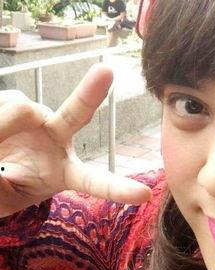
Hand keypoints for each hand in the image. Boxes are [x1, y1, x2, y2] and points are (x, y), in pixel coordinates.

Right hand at [0, 64, 152, 217]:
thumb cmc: (0, 187)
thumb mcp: (1, 198)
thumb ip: (3, 178)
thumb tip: (7, 125)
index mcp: (63, 173)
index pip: (94, 182)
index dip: (117, 189)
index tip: (144, 195)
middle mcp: (57, 140)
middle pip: (77, 115)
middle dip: (91, 93)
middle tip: (105, 72)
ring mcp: (39, 117)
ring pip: (19, 110)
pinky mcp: (17, 101)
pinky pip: (4, 102)